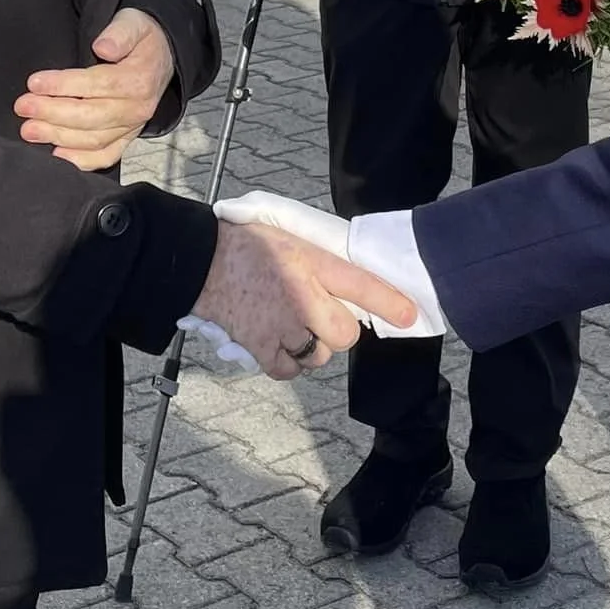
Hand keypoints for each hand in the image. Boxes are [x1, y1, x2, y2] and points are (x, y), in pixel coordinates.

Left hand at [16, 8, 174, 169]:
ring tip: (29, 129)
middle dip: (53, 113)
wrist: (162, 57)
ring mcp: (132, 126)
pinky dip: (81, 160)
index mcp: (138, 79)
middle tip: (23, 106)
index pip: (98, 84)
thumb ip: (120, 32)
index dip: (63, 85)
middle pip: (91, 116)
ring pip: (93, 138)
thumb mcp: (134, 23)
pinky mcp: (127, 138)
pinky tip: (57, 154)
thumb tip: (103, 47)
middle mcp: (137, 108)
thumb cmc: (141, 39)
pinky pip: (106, 156)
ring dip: (58, 136)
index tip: (34, 83)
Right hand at [188, 221, 416, 378]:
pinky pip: (289, 370)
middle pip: (344, 334)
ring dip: (312, 346)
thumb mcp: (296, 239)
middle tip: (320, 314)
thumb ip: (326, 263)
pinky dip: (289, 362)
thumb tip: (355, 286)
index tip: (409, 315)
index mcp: (312, 263)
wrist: (200, 260)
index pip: (361, 285)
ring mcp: (280, 326)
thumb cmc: (249, 245)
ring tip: (293, 326)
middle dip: (338, 328)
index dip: (390, 302)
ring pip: (318, 355)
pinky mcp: (258, 346)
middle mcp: (301, 297)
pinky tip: (280, 343)